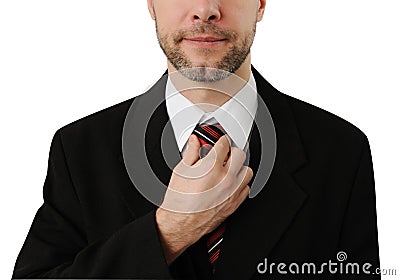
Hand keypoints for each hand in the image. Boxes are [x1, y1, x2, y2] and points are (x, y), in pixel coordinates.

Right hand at [156, 134, 252, 264]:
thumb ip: (190, 152)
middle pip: (240, 154)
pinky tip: (230, 183)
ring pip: (247, 171)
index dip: (220, 140)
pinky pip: (246, 188)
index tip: (219, 142)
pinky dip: (240, 184)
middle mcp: (225, 178)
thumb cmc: (178, 202)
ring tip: (228, 169)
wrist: (180, 225)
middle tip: (223, 155)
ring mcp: (232, 192)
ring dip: (239, 168)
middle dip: (231, 152)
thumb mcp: (180, 171)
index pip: (224, 144)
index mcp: (211, 167)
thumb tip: (194, 142)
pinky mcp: (235, 203)